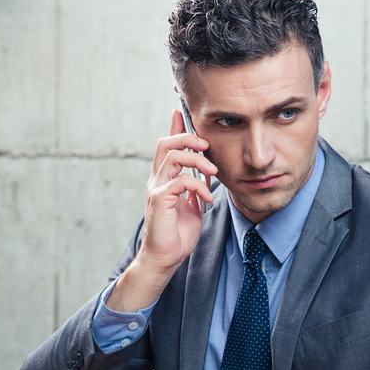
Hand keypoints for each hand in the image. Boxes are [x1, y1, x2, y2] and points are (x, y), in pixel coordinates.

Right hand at [106, 109, 217, 311]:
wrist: (165, 258)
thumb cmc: (177, 235)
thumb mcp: (192, 206)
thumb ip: (195, 188)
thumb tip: (206, 174)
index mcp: (164, 178)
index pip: (167, 145)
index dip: (174, 127)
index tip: (181, 111)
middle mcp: (157, 179)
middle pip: (166, 143)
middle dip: (188, 137)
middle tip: (207, 145)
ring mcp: (156, 189)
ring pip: (173, 157)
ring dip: (197, 159)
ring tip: (213, 171)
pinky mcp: (159, 200)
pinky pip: (179, 181)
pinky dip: (197, 185)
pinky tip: (207, 197)